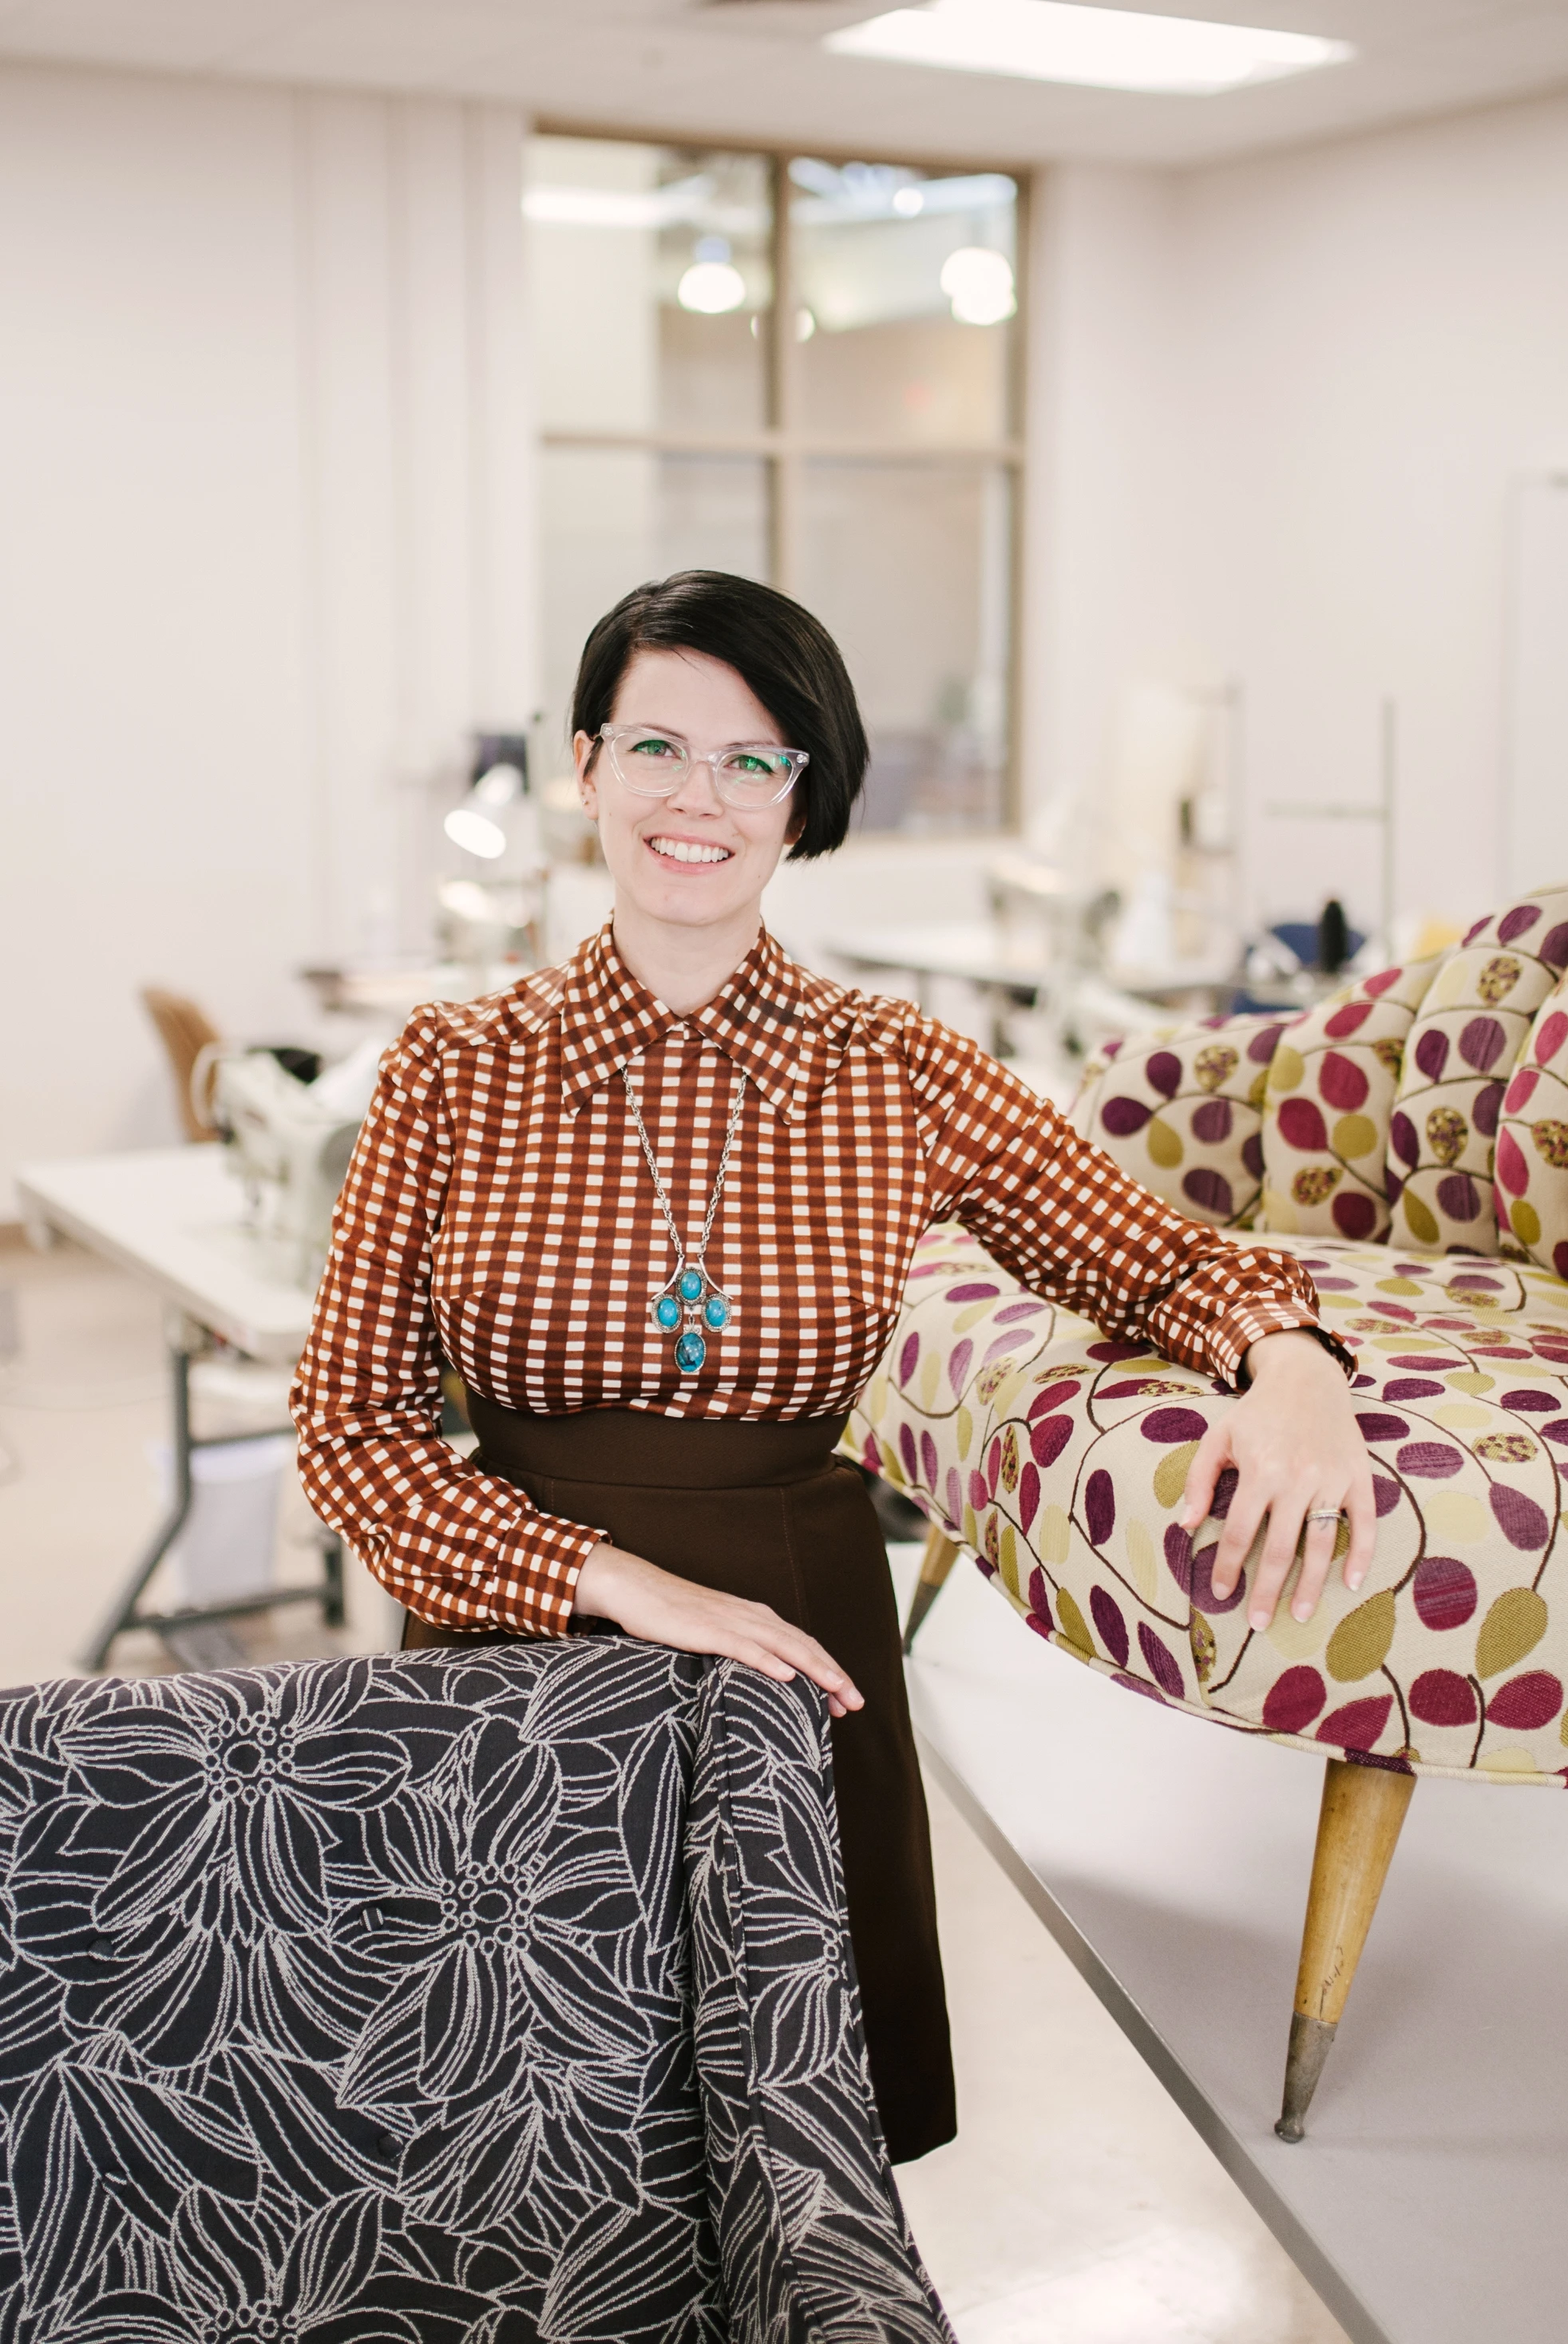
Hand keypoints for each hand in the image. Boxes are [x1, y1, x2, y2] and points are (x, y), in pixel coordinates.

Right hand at [572, 1543, 864, 1717]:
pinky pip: (744, 1646)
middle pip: (803, 1646)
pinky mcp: (708, 1630)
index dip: (829, 1669)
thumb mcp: (715, 1632)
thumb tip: (760, 1679)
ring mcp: (731, 1621)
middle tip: (856, 1703)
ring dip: (814, 1668)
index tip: (848, 1698)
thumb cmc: (673, 1615)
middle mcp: (752, 1616)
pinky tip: (786, 1675)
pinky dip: (769, 1661)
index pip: (803, 1644)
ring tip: (837, 1690)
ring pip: (784, 1646)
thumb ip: (739, 1648)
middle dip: (833, 1674)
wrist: (638, 1589)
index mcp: (756, 1617)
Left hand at [1179, 1331, 1375, 1632]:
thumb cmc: (1256, 1412)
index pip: (1242, 1531)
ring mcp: (1331, 1479)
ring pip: (1322, 1543)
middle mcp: (1298, 1478)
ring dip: (1311, 1584)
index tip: (1223, 1592)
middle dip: (1267, 1590)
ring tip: (1300, 1615)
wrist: (1307, 1377)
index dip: (1230, 1566)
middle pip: (1281, 1547)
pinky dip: (1362, 1554)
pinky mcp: (1358, 1476)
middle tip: (1257, 1622)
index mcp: (1261, 1470)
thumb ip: (1199, 1480)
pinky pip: (1365, 1522)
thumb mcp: (1218, 1437)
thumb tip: (1187, 1525)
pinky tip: (1351, 1583)